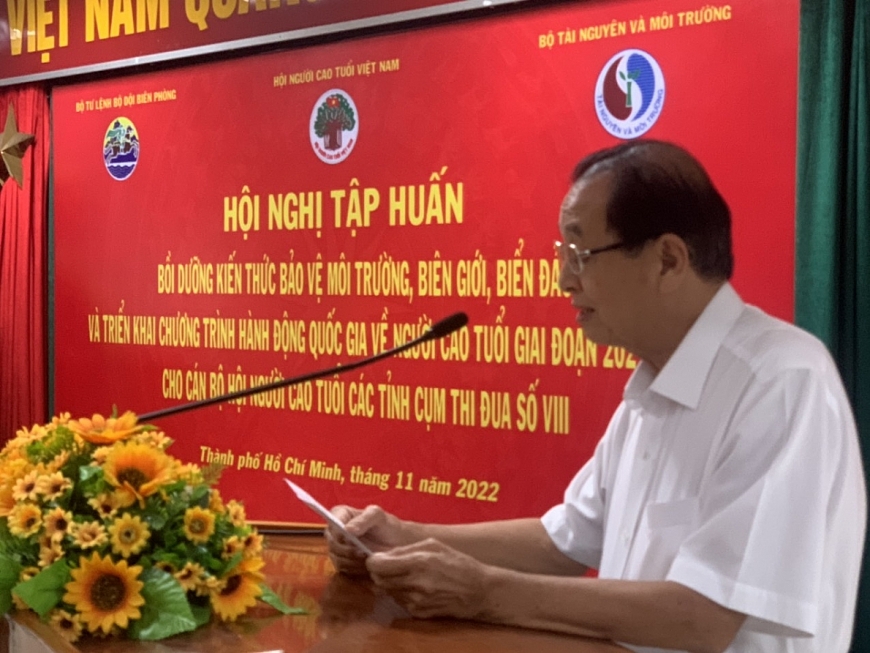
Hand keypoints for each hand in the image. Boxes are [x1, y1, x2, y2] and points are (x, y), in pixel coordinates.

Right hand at [326, 504, 406, 575]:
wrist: (396, 544)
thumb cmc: (387, 525)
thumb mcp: (378, 516)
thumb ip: (364, 519)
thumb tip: (346, 529)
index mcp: (342, 514)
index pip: (331, 520)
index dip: (337, 530)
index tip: (347, 538)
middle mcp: (336, 530)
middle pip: (331, 542)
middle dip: (346, 549)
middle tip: (361, 552)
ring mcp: (337, 547)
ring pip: (336, 556)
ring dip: (351, 560)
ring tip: (367, 558)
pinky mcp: (342, 561)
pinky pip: (341, 567)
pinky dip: (353, 568)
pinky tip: (365, 564)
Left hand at [366, 538, 488, 619]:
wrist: (478, 591)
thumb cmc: (457, 563)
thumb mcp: (433, 545)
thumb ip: (405, 549)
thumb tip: (382, 555)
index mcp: (418, 562)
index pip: (378, 565)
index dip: (373, 561)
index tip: (377, 558)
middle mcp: (415, 584)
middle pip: (378, 580)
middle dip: (379, 572)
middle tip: (390, 566)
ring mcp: (416, 601)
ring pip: (387, 591)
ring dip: (391, 583)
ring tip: (408, 576)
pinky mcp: (418, 613)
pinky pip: (399, 601)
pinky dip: (402, 593)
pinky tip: (417, 587)